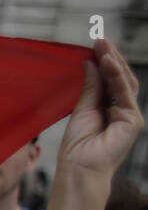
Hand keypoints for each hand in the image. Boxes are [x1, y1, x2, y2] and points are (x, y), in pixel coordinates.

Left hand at [47, 39, 144, 209]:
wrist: (79, 171)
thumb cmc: (76, 148)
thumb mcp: (81, 110)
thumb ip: (90, 87)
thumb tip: (90, 62)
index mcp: (109, 108)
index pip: (110, 80)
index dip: (104, 62)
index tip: (95, 44)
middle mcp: (122, 110)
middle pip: (119, 78)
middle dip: (110, 57)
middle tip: (99, 39)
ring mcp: (130, 115)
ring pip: (124, 83)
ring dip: (114, 62)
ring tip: (103, 45)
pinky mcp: (133, 121)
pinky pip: (124, 93)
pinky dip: (116, 76)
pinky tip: (107, 62)